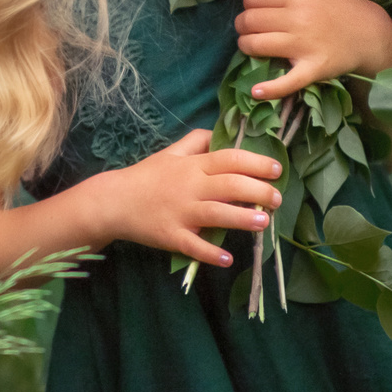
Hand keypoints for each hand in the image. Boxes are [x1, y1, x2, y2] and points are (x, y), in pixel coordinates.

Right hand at [78, 129, 283, 268]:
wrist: (113, 201)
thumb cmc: (146, 176)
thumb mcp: (170, 152)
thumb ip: (197, 141)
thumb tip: (221, 133)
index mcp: (193, 166)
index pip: (230, 159)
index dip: (257, 162)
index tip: (277, 169)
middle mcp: (190, 187)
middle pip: (230, 186)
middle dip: (259, 191)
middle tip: (277, 198)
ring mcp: (181, 212)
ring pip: (217, 214)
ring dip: (243, 219)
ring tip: (263, 222)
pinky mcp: (171, 236)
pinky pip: (194, 245)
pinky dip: (211, 253)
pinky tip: (227, 259)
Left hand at [237, 0, 391, 100]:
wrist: (370, 34)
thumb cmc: (345, 0)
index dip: (250, 0)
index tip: (257, 6)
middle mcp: (296, 19)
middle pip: (249, 20)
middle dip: (243, 23)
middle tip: (250, 26)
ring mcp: (302, 46)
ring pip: (256, 45)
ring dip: (246, 45)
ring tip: (251, 44)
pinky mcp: (311, 69)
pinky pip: (287, 81)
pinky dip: (270, 89)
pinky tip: (256, 92)